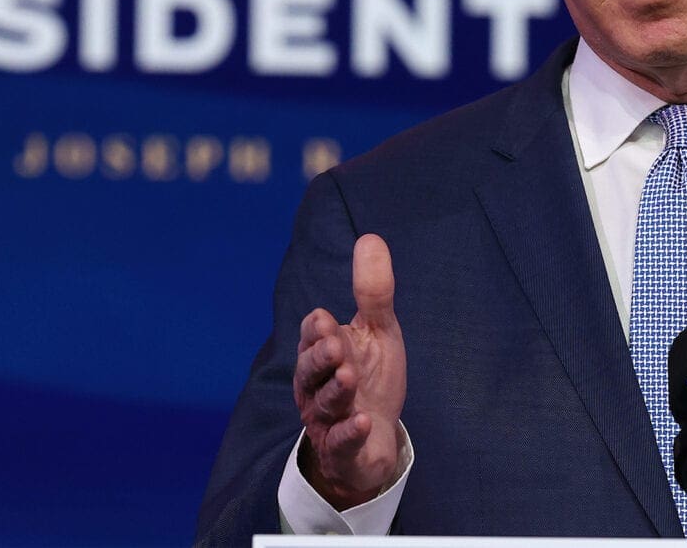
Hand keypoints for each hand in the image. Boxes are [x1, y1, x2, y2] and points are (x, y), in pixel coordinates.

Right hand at [294, 233, 406, 508]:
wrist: (376, 438)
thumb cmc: (370, 378)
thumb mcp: (377, 332)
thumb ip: (373, 291)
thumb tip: (370, 238)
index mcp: (320, 354)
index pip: (312, 337)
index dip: (317, 331)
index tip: (326, 320)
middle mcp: (316, 386)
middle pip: (310, 370)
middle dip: (320, 358)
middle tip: (334, 347)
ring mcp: (327, 419)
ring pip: (325, 404)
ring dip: (336, 390)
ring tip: (349, 377)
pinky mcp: (342, 449)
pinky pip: (341, 442)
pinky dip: (349, 433)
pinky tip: (361, 421)